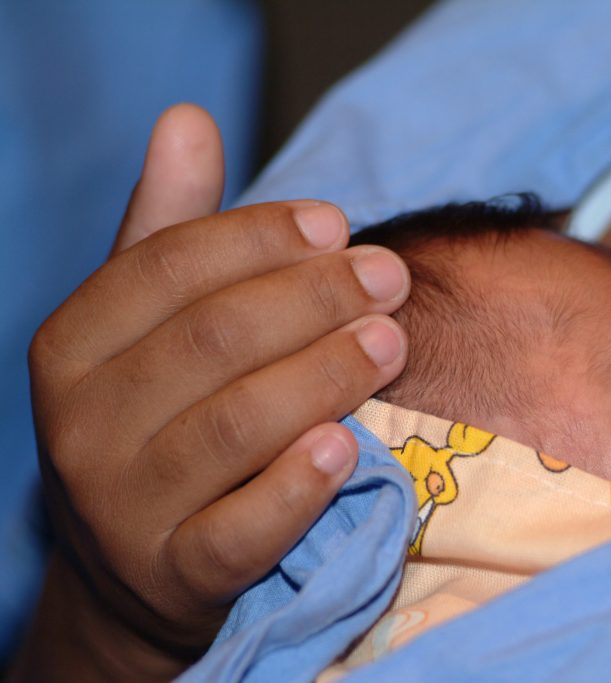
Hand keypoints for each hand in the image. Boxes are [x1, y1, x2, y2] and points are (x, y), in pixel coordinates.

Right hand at [14, 105, 409, 680]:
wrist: (145, 561)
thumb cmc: (166, 414)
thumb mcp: (152, 323)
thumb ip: (171, 228)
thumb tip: (187, 118)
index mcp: (72, 346)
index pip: (166, 269)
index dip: (259, 238)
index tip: (337, 224)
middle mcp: (81, 427)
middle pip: (210, 340)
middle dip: (312, 298)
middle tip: (390, 276)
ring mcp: (123, 509)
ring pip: (232, 428)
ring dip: (323, 375)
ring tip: (390, 339)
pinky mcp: (176, 576)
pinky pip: (238, 532)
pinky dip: (295, 488)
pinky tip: (345, 446)